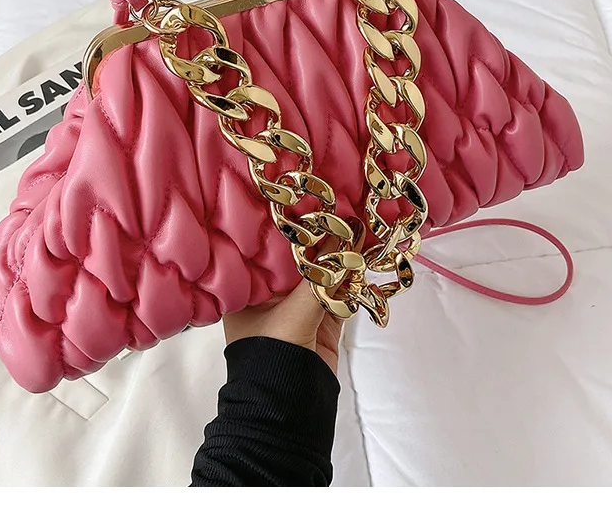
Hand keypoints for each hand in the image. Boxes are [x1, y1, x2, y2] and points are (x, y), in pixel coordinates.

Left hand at [222, 217, 365, 375]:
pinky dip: (351, 282)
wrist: (288, 409)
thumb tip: (345, 234)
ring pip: (321, 278)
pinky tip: (364, 260)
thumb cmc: (273, 357)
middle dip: (318, 241)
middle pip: (296, 262)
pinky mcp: (321, 323)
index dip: (286, 228)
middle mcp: (270, 297)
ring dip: (339, 260)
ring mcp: (297, 310)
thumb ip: (321, 277)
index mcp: (248, 291)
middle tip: (336, 211)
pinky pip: (339, 295)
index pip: (265, 251)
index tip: (304, 202)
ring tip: (356, 229)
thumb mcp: (293, 313)